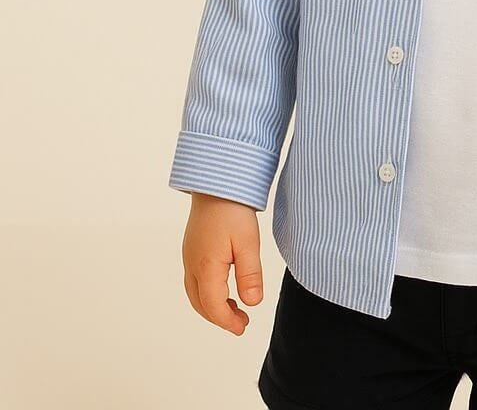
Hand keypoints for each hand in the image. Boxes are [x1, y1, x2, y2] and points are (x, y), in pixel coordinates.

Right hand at [181, 192, 263, 335]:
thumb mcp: (248, 242)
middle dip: (219, 317)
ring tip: (234, 309)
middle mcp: (192, 265)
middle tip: (240, 323)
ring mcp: (189, 256)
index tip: (242, 328)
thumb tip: (252, 303)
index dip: (227, 321)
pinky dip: (207, 292)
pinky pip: (195, 280)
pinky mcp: (192, 248)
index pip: (213, 306)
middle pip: (201, 303)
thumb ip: (250, 274)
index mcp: (206, 267)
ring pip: (195, 293)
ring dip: (212, 306)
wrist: (216, 182)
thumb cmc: (233, 210)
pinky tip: (223, 288)